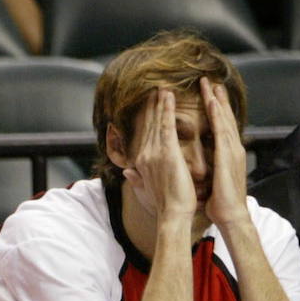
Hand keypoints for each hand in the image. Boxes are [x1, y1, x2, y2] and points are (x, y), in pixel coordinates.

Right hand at [121, 89, 195, 222]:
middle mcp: (145, 156)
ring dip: (158, 102)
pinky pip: (167, 126)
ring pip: (157, 121)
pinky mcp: (167, 153)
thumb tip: (126, 172)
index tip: (150, 104)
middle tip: (155, 87)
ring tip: (162, 86)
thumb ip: (137, 178)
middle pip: (149, 125)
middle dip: (151, 105)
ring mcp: (155, 153)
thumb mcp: (148, 190)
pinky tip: (168, 96)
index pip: (145, 135)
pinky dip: (166, 110)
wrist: (173, 214)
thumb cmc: (165, 205)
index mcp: (142, 163)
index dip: (147, 118)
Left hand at [200, 76, 248, 230]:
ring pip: (224, 119)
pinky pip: (221, 131)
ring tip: (210, 84)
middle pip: (223, 117)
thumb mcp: (210, 180)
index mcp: (226, 153)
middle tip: (209, 80)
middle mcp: (231, 148)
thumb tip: (196, 165)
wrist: (231, 215)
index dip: (214, 110)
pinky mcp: (228, 156)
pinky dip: (217, 115)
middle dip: (216, 98)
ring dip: (217, 100)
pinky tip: (212, 102)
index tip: (207, 94)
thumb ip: (207, 168)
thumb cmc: (219, 202)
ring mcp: (231, 150)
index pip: (219, 126)